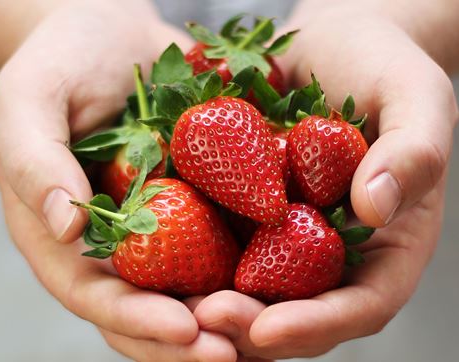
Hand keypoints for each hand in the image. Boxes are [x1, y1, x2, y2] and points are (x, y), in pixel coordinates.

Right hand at [0, 1, 236, 359]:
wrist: (115, 32)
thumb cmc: (63, 60)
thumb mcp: (29, 100)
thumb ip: (36, 163)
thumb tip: (68, 226)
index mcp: (66, 235)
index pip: (96, 296)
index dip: (138, 320)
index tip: (185, 331)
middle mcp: (116, 243)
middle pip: (149, 309)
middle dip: (190, 338)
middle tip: (235, 351)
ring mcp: (162, 224)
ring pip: (193, 287)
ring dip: (228, 315)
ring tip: (271, 327)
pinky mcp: (199, 201)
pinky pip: (226, 239)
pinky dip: (255, 264)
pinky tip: (290, 276)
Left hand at [191, 1, 457, 358]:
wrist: (331, 46)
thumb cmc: (383, 66)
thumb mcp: (414, 96)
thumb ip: (412, 152)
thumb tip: (375, 207)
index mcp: (385, 242)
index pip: (360, 306)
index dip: (316, 326)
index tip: (266, 329)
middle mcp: (331, 247)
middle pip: (296, 310)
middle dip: (249, 324)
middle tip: (204, 317)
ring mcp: (284, 230)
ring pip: (250, 285)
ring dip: (209, 302)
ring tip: (170, 303)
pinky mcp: (246, 206)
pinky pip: (218, 236)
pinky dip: (185, 251)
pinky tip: (153, 250)